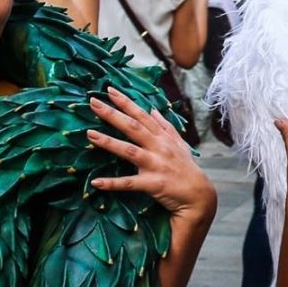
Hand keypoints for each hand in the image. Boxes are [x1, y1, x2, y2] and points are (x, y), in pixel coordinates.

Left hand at [87, 87, 216, 223]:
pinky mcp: (153, 184)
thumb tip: (154, 109)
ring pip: (129, 151)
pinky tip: (96, 182)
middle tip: (93, 102)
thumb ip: (165, 126)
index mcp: (162, 138)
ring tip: (89, 134)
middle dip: (113, 114)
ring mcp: (156, 165)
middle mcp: (159, 148)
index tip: (109, 90)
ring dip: (109, 142)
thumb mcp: (179, 144)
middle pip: (133, 128)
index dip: (126, 102)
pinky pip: (130, 183)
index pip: (142, 115)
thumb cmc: (186, 169)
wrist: (198, 196)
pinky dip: (113, 183)